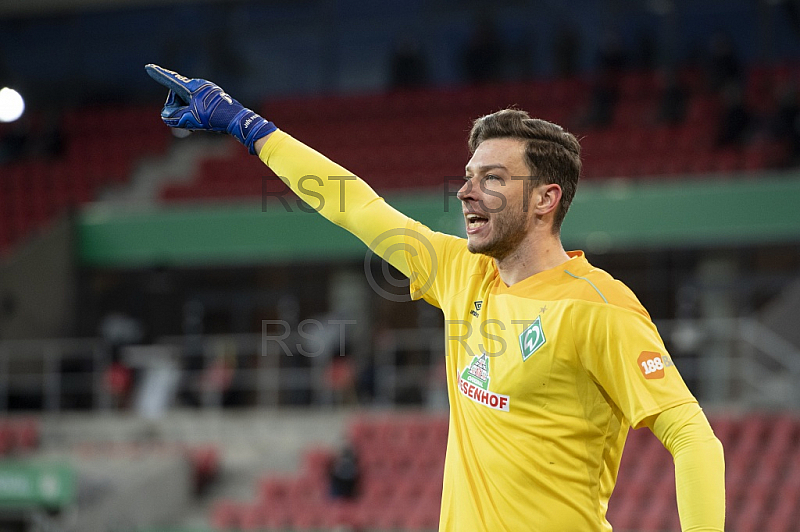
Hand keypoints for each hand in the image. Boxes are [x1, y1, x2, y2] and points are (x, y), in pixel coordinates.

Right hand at [145, 64, 275, 154]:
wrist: (237, 120)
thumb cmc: (214, 117)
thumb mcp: (190, 119)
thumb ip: (174, 117)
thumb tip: (168, 116)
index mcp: (192, 87)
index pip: (171, 80)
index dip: (159, 74)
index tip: (148, 67)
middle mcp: (199, 86)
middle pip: (178, 96)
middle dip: (176, 110)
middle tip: (182, 123)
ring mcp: (206, 92)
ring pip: (187, 103)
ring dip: (186, 115)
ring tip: (194, 126)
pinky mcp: (212, 99)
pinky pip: (196, 106)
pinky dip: (194, 116)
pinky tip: (200, 125)